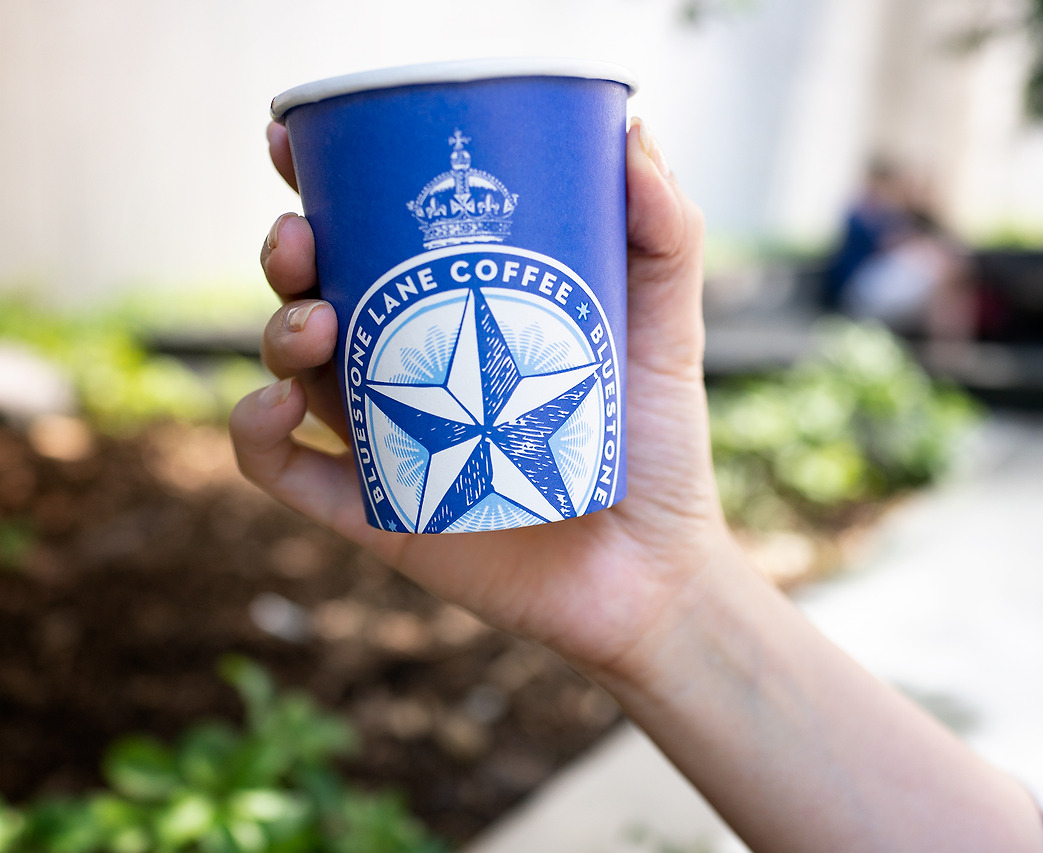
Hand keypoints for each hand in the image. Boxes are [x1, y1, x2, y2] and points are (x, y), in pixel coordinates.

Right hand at [232, 118, 730, 679]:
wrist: (656, 570)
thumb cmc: (658, 447)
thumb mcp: (665, 330)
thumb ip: (664, 238)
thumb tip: (634, 131)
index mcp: (456, 315)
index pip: (370, 236)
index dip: (319, 184)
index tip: (293, 143)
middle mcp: (408, 370)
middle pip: (314, 293)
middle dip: (288, 252)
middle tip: (303, 235)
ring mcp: (385, 441)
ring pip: (291, 370)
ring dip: (278, 330)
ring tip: (316, 322)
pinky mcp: (374, 513)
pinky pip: (284, 471)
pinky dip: (256, 432)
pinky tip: (278, 405)